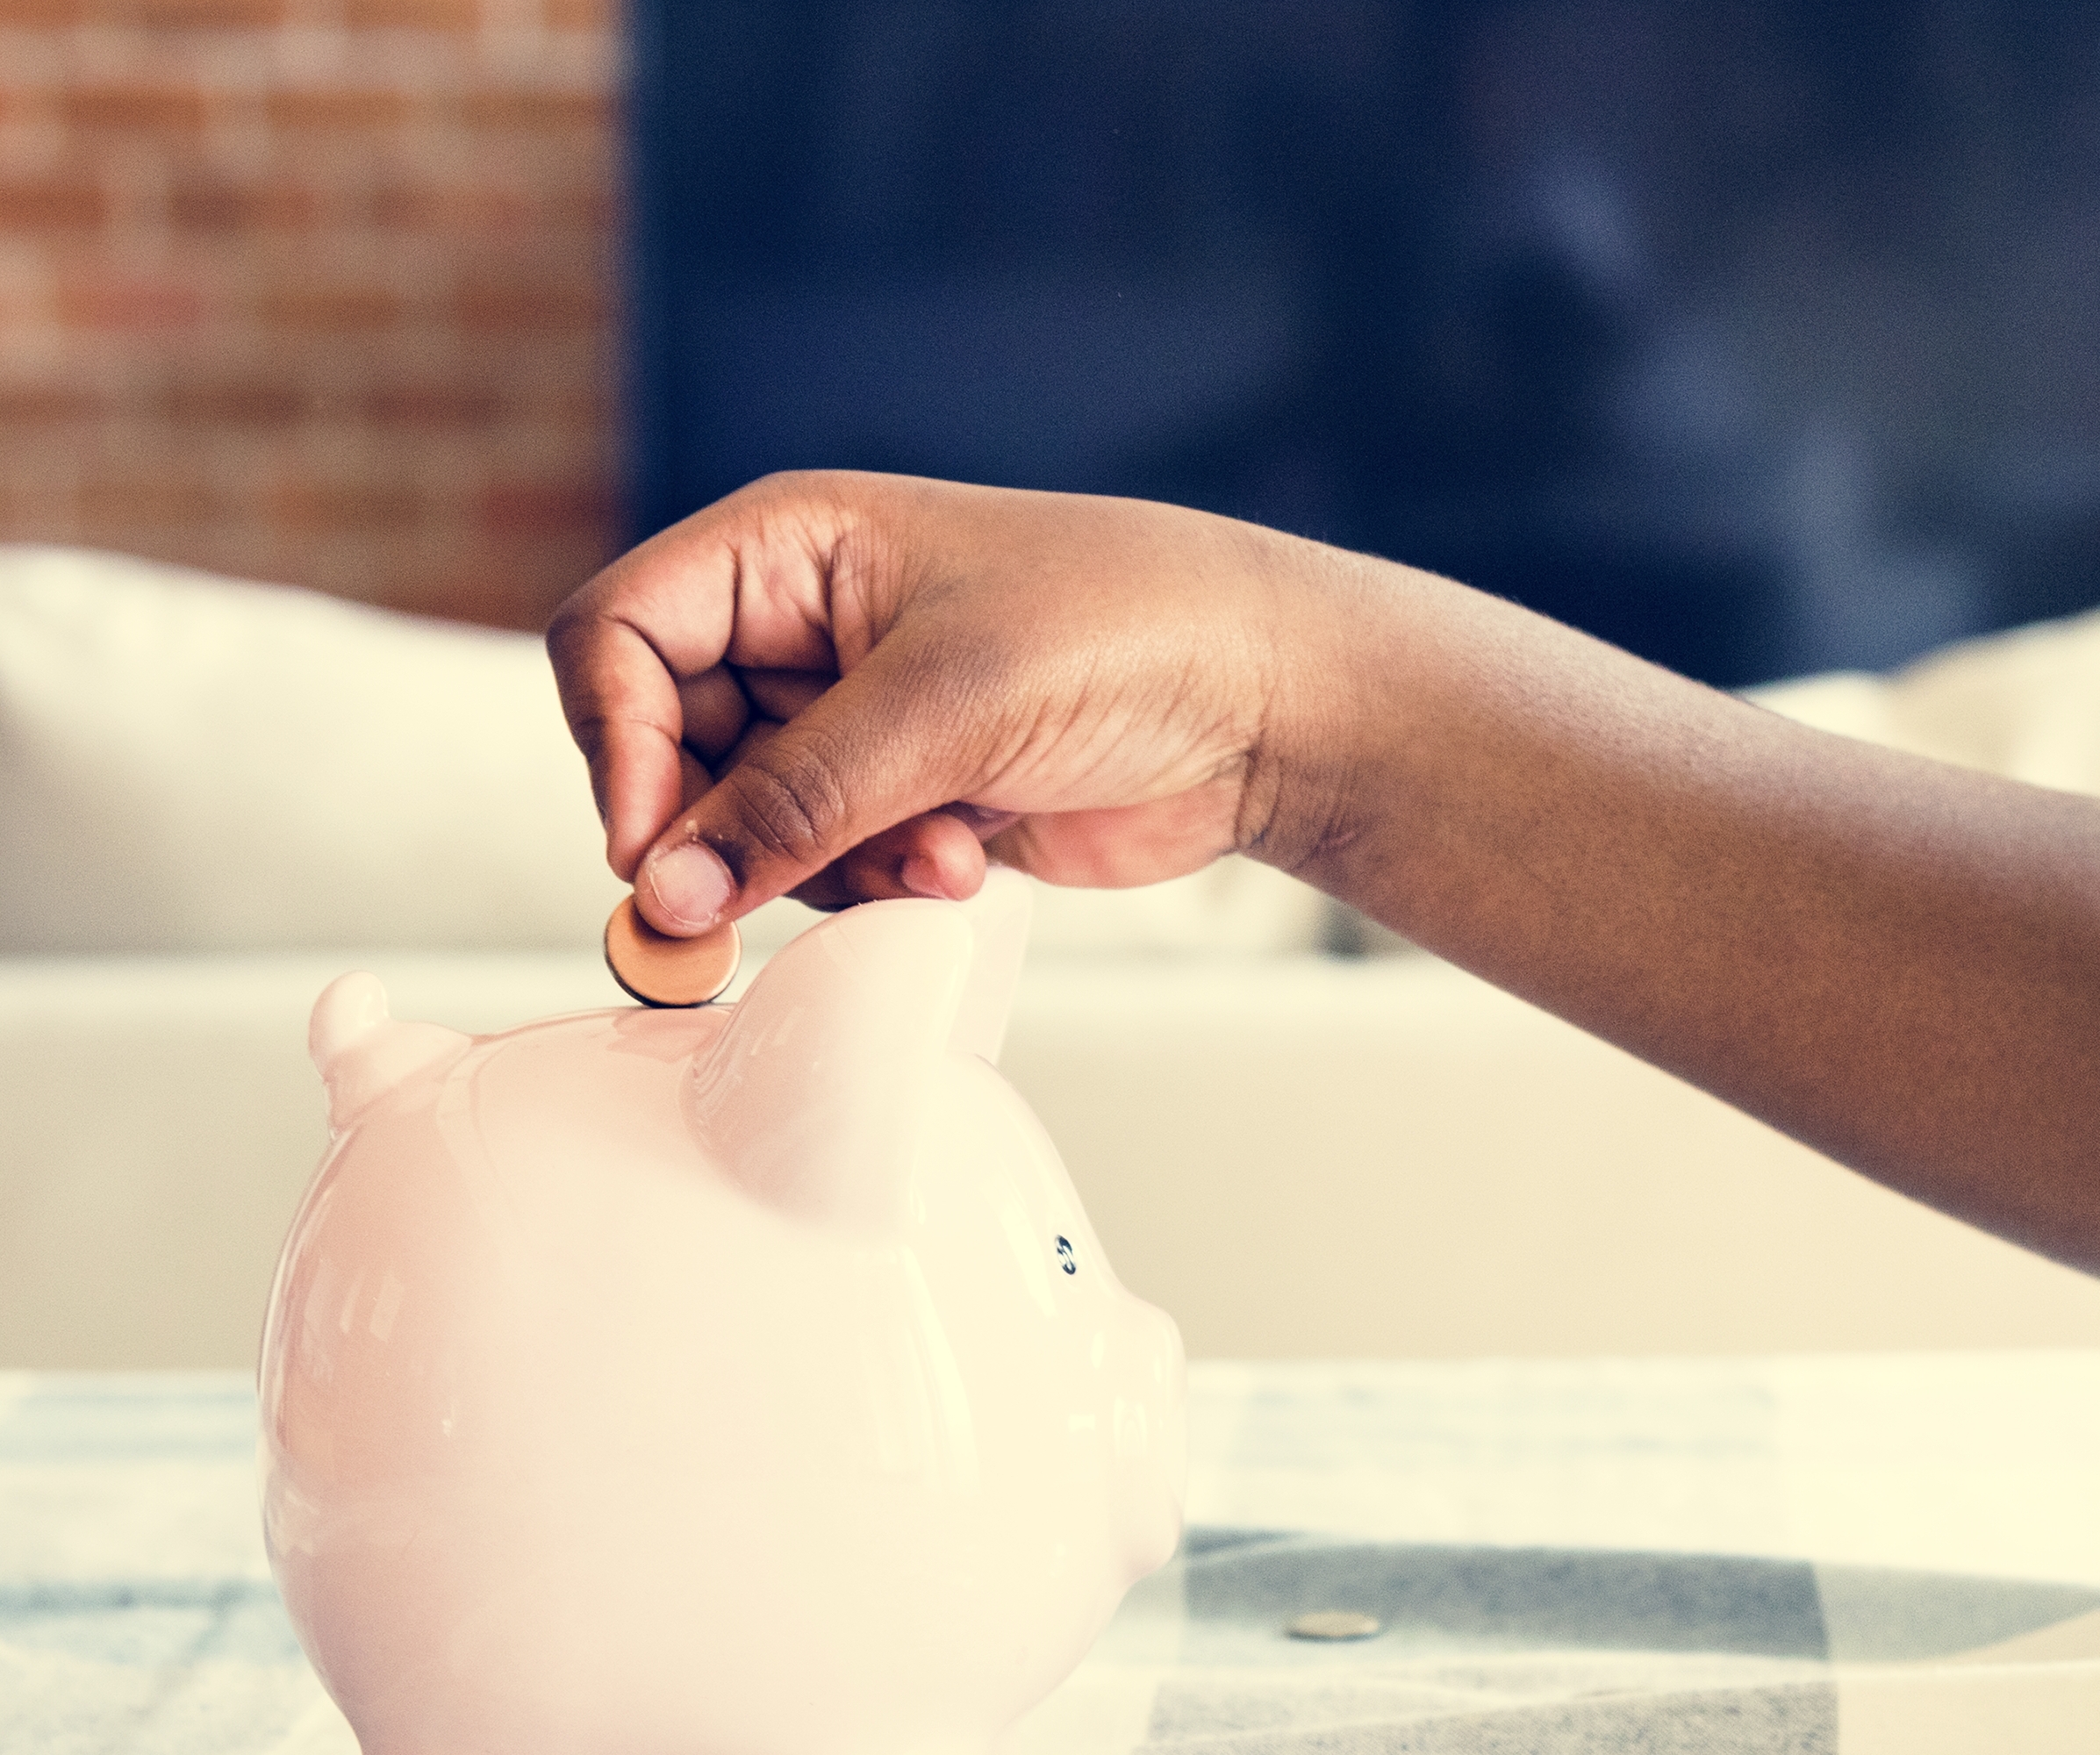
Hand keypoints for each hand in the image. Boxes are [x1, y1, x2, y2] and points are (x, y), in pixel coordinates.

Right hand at [547, 471, 1373, 929]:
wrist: (1272, 700)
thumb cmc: (1129, 632)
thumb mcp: (945, 705)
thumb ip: (794, 802)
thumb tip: (665, 891)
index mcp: (789, 546)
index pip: (616, 638)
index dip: (619, 746)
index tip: (657, 848)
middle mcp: (802, 624)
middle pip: (668, 749)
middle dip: (738, 827)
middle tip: (794, 880)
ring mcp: (855, 714)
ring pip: (748, 827)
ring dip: (825, 865)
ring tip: (936, 853)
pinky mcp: (909, 792)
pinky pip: (826, 865)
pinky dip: (877, 881)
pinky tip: (967, 863)